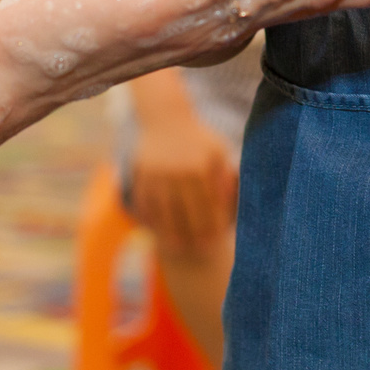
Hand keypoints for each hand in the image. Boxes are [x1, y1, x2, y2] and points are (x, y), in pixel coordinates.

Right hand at [128, 107, 238, 252]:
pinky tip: (158, 231)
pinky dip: (151, 220)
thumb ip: (224, 177)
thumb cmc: (198, 138)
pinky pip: (145, 204)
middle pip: (186, 214)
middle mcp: (176, 172)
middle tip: (201, 251)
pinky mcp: (139, 175)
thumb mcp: (217, 151)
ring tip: (179, 248)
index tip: (217, 241)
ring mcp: (155, 175)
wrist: (165, 118)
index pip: (208, 206)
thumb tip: (229, 205)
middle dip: (194, 235)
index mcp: (199, 167)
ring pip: (163, 213)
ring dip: (170, 234)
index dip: (213, 226)